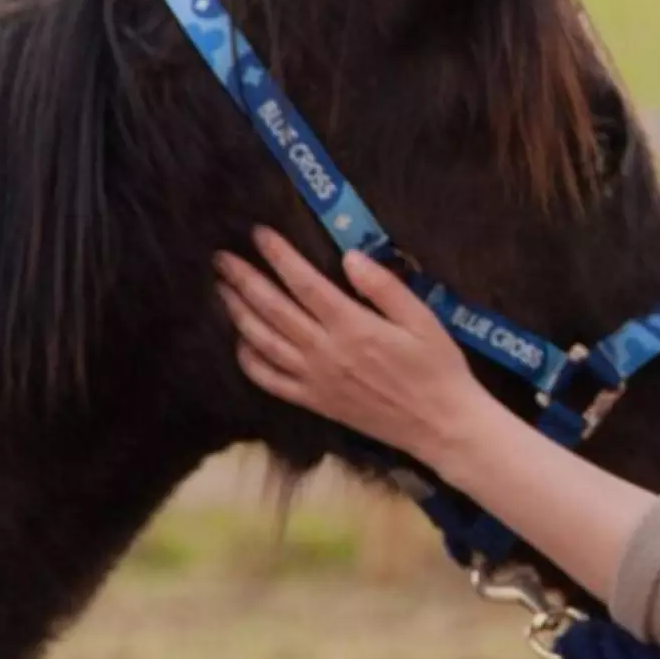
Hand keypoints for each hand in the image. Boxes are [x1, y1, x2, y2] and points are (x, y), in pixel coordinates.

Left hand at [215, 226, 491, 465]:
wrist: (439, 424)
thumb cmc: (437, 367)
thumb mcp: (422, 319)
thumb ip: (384, 287)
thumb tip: (349, 257)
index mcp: (352, 326)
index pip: (303, 282)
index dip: (278, 255)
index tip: (259, 233)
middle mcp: (325, 352)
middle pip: (272, 309)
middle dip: (243, 280)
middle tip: (220, 258)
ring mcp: (315, 379)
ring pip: (263, 342)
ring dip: (238, 313)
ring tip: (221, 290)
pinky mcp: (314, 401)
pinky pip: (270, 381)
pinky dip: (249, 360)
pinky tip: (239, 342)